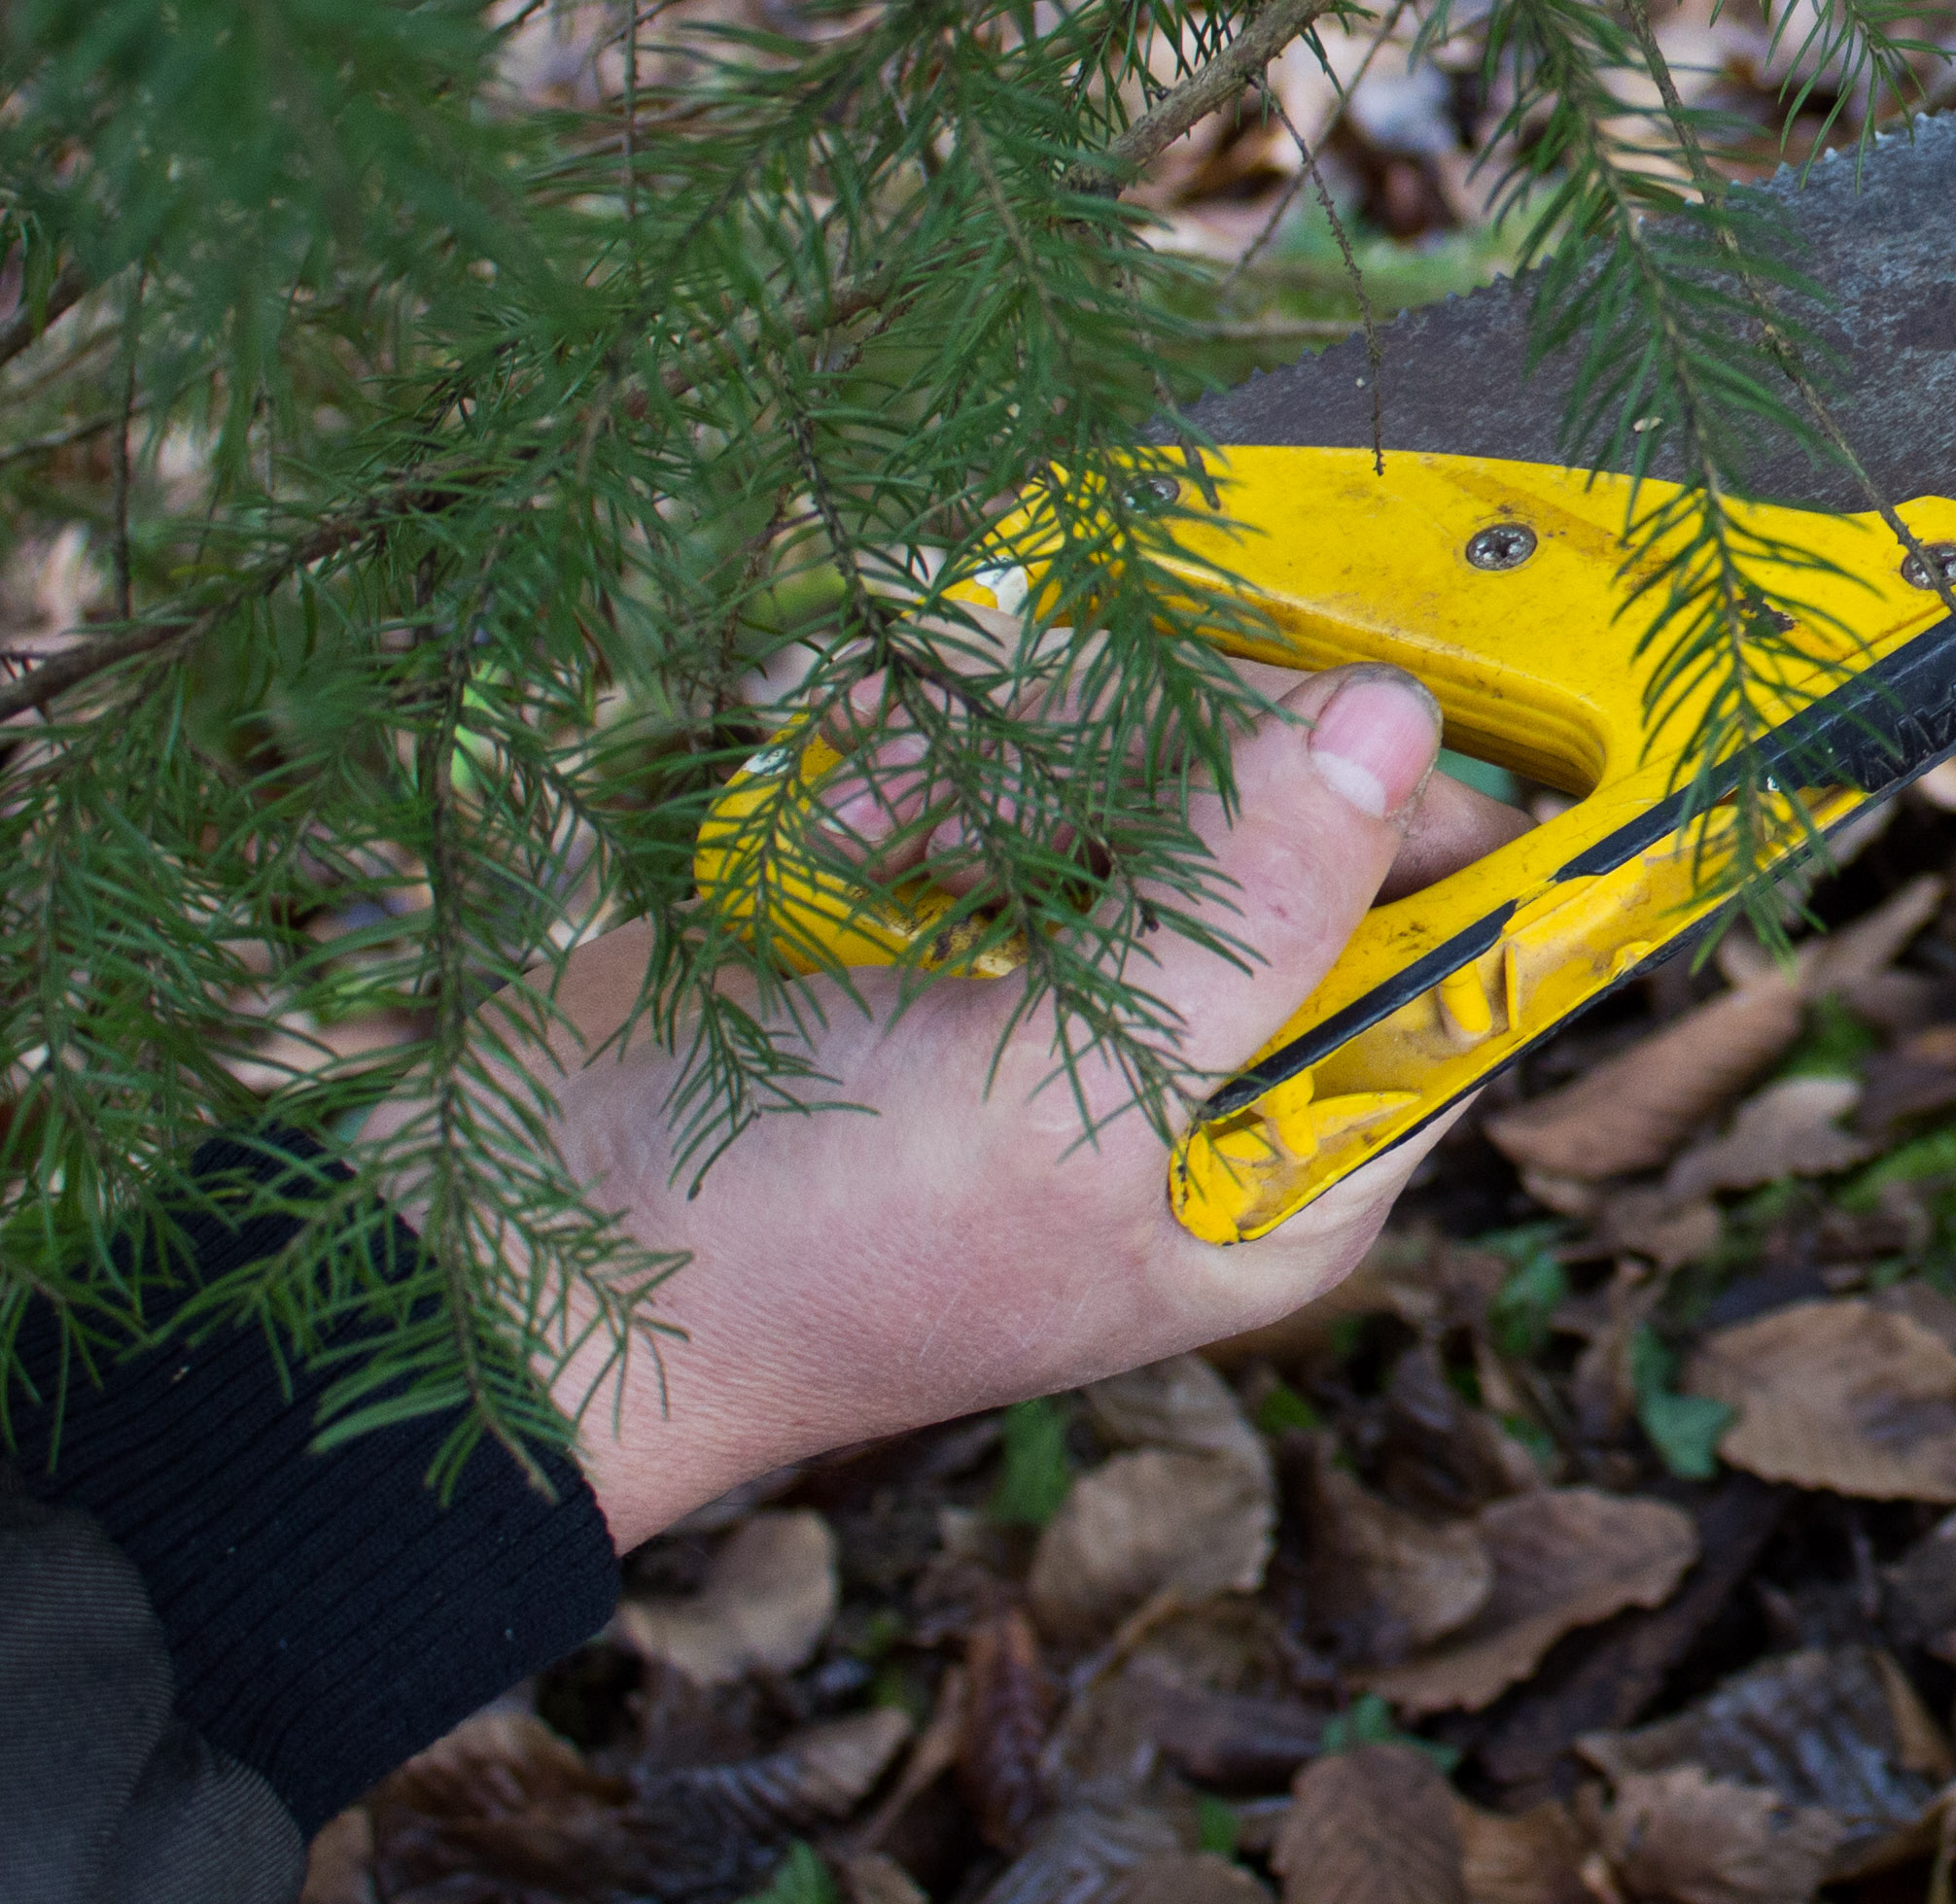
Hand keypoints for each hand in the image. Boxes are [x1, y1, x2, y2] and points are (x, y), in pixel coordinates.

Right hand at [467, 662, 1511, 1549]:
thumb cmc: (797, 1252)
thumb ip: (1240, 921)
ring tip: (858, 865)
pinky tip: (805, 839)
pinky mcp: (932, 868)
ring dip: (969, 770)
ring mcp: (1061, 944)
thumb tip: (1393, 729)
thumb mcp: (1059, 1109)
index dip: (1435, 817)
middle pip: (1283, 795)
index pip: (1460, 949)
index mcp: (1284, 1160)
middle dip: (1125, 779)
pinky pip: (972, 727)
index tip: (1365, 696)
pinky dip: (879, 762)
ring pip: (1117, 730)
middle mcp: (1202, 1046)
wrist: (495, 1258)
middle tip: (993, 833)